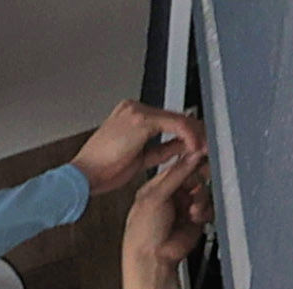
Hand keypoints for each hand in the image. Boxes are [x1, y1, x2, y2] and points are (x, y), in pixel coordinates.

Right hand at [73, 101, 199, 198]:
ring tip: (205, 148)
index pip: (166, 120)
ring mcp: (136, 111)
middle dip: (194, 133)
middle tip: (209, 145)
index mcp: (129, 115)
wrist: (83, 177)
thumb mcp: (140, 158)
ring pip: (177, 119)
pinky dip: (188, 136)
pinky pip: (174, 124)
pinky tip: (194, 147)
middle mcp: (133, 108)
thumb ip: (162, 149)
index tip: (199, 144)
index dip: (186, 133)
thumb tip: (182, 147)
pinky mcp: (142, 120)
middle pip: (175, 116)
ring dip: (195, 134)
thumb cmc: (102, 171)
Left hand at [123, 139, 213, 288]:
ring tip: (193, 210)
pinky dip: (205, 210)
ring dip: (201, 199)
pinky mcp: (195, 218)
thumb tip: (192, 155)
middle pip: (194, 178)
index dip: (190, 162)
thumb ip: (176, 175)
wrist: (153, 261)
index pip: (177, 168)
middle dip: (198, 182)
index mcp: (155, 189)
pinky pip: (208, 206)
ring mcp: (183, 207)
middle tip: (200, 183)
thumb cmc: (143, 234)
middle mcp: (170, 196)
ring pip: (203, 191)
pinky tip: (196, 217)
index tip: (202, 155)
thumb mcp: (156, 198)